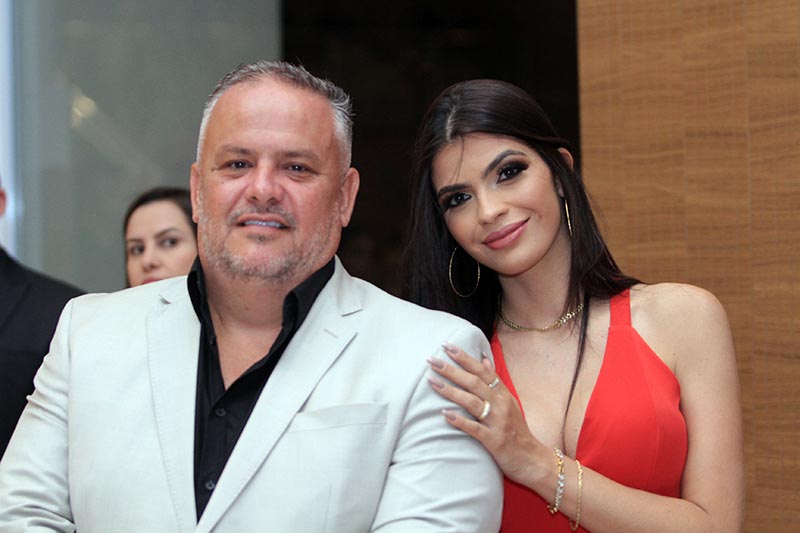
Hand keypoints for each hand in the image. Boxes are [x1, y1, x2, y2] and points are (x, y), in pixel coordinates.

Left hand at [428, 343, 544, 485]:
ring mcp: (498, 422)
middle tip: (432, 360)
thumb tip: (483, 359)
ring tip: (432, 381)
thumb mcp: (509, 402)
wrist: (533, 460)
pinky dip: (460, 421)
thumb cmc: (517, 430)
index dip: (465, 358)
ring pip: (472, 402)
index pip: (482, 371)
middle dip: (452, 370)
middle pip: (474, 383)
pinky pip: (475, 429)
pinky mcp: (494, 441)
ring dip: (451, 391)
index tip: (447, 346)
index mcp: (503, 394)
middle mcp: (501, 405)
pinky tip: (445, 414)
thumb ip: (495, 381)